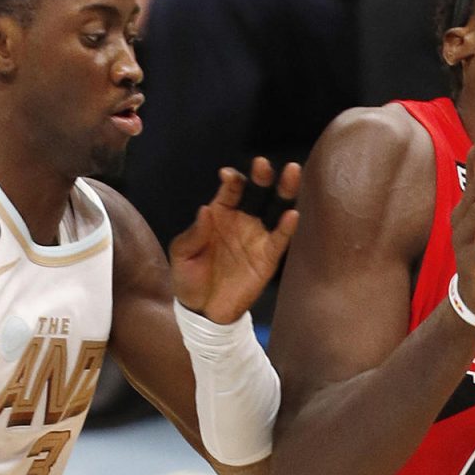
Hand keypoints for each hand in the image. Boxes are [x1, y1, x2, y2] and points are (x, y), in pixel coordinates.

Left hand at [170, 157, 300, 324]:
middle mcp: (242, 220)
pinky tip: (292, 214)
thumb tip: (206, 209)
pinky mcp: (268, 257)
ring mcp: (257, 237)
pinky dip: (287, 226)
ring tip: (292, 171)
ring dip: (284, 190)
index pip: (231, 190)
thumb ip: (194, 233)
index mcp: (220, 214)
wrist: (202, 311)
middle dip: (261, 176)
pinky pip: (280, 239)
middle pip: (257, 192)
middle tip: (262, 164)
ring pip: (275, 208)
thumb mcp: (181, 254)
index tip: (227, 176)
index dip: (232, 181)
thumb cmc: (189, 278)